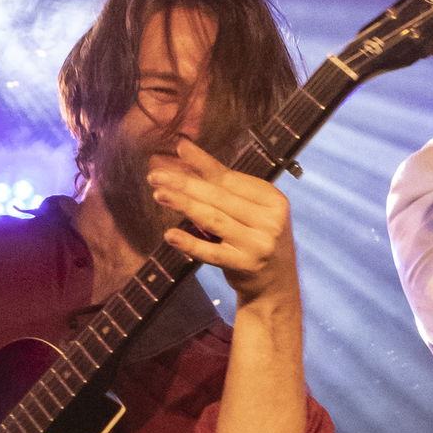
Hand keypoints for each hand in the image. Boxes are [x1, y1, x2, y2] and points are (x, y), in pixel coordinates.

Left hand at [147, 137, 297, 305]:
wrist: (276, 284)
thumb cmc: (256, 238)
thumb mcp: (251, 211)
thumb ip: (224, 188)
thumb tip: (185, 154)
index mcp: (273, 200)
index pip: (231, 178)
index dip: (203, 163)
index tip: (178, 148)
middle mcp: (270, 221)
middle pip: (219, 197)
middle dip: (185, 183)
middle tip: (157, 175)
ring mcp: (258, 244)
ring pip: (213, 219)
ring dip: (183, 204)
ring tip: (159, 194)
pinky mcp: (245, 266)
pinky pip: (211, 252)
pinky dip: (190, 243)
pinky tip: (170, 235)